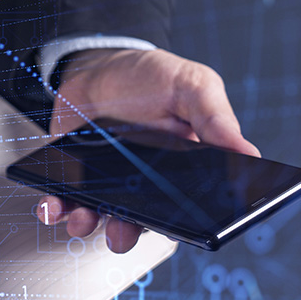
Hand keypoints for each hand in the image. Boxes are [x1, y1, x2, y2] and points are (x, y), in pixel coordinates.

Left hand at [38, 48, 259, 251]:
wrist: (99, 66)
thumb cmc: (151, 78)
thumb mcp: (192, 86)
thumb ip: (215, 118)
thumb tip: (250, 154)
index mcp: (183, 173)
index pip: (188, 210)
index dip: (184, 225)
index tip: (178, 228)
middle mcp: (145, 187)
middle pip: (140, 224)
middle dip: (128, 233)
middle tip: (122, 230)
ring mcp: (108, 185)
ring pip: (100, 220)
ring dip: (88, 225)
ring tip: (82, 218)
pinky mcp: (75, 180)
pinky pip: (64, 204)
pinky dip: (55, 209)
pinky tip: (50, 206)